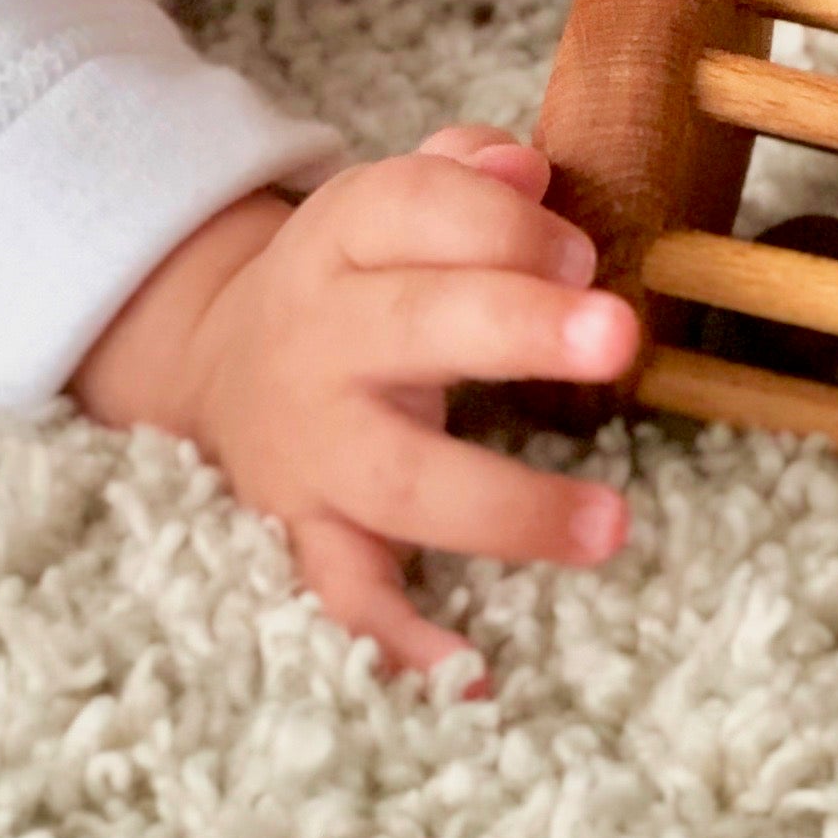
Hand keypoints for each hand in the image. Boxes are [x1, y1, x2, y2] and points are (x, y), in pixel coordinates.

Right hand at [73, 128, 641, 685]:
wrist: (218, 358)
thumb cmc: (359, 272)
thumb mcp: (393, 201)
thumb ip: (461, 176)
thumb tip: (528, 167)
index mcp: (344, 235)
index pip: (418, 207)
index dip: (505, 223)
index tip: (583, 252)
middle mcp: (320, 336)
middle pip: (414, 325)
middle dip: (518, 329)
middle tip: (619, 336)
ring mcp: (311, 445)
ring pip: (399, 478)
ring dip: (505, 503)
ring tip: (610, 523)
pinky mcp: (303, 529)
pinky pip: (346, 590)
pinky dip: (400, 637)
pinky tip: (472, 670)